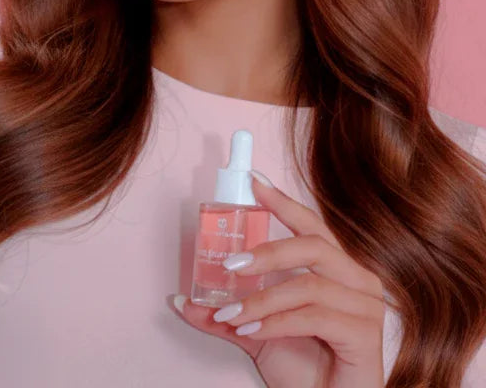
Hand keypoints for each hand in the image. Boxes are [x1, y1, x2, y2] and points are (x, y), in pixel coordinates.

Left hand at [171, 172, 385, 387]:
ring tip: (232, 313)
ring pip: (308, 284)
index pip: (311, 225)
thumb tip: (183, 300)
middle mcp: (357, 280)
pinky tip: (253, 330)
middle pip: (313, 245)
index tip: (254, 182)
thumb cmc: (305, 370)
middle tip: (230, 264)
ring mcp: (366, 306)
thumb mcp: (256, 332)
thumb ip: (225, 314)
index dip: (283, 202)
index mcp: (336, 269)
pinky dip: (277, 322)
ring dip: (262, 299)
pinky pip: (315, 316)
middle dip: (267, 252)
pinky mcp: (366, 335)